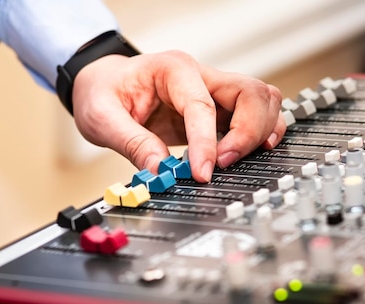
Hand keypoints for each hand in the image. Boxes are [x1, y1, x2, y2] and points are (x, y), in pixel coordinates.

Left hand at [71, 50, 285, 182]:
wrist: (104, 84)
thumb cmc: (103, 92)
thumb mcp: (102, 117)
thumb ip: (132, 143)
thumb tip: (161, 172)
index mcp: (173, 70)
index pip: (202, 106)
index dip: (206, 143)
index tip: (203, 172)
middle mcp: (202, 77)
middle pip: (251, 94)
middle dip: (247, 132)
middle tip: (224, 163)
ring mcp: (215, 92)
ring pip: (262, 101)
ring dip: (260, 132)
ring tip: (237, 160)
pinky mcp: (219, 110)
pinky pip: (256, 116)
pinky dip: (261, 134)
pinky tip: (251, 153)